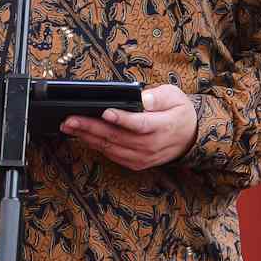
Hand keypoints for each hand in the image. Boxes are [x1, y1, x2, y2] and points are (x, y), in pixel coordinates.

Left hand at [61, 83, 196, 170]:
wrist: (190, 137)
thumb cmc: (179, 113)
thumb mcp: (175, 97)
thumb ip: (158, 97)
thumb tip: (142, 98)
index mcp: (163, 127)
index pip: (140, 125)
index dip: (122, 119)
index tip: (105, 112)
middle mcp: (151, 145)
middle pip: (118, 137)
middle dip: (91, 127)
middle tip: (70, 119)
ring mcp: (143, 157)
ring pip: (111, 148)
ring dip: (87, 137)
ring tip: (69, 126)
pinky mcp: (136, 163)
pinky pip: (112, 155)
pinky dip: (96, 146)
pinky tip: (82, 136)